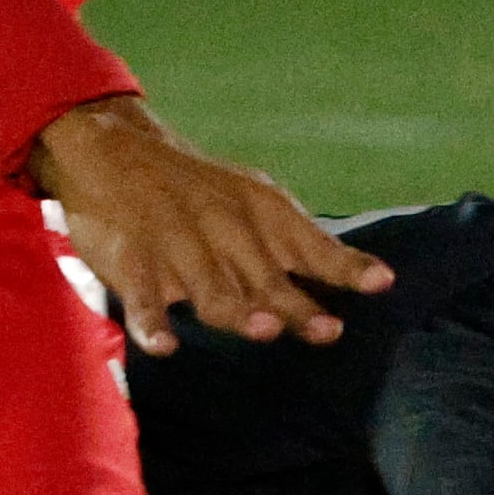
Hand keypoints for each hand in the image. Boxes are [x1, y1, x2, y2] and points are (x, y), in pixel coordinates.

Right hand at [31, 94, 387, 351]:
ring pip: (212, 289)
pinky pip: (142, 298)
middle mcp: (224, 226)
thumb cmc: (200, 191)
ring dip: (237, 309)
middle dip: (293, 303)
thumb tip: (375, 280)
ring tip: (263, 329)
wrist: (113, 148)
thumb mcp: (253, 203)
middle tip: (325, 330)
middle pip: (265, 278)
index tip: (380, 282)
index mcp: (258, 209)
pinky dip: (151, 322)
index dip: (344, 266)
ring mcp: (176, 244)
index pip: (309, 244)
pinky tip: (165, 346)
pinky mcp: (131, 261)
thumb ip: (303, 248)